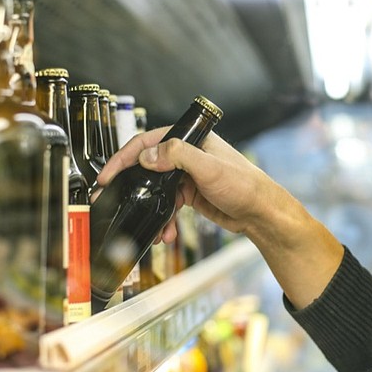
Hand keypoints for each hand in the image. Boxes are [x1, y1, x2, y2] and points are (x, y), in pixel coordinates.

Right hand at [96, 127, 343, 308]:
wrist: (262, 214)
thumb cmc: (246, 186)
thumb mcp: (210, 168)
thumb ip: (178, 156)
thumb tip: (148, 156)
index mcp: (191, 140)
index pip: (148, 142)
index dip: (124, 158)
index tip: (108, 175)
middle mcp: (187, 155)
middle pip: (148, 166)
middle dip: (132, 186)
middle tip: (114, 199)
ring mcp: (187, 175)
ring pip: (156, 190)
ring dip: (150, 208)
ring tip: (152, 226)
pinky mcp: (190, 194)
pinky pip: (167, 205)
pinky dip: (164, 219)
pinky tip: (166, 232)